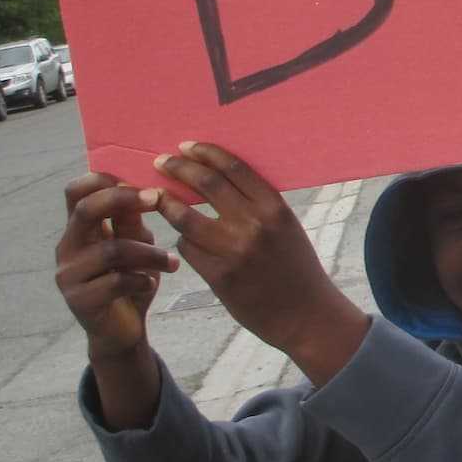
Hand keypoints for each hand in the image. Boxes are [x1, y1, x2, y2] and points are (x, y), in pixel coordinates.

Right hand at [56, 173, 177, 360]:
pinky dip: (142, 280)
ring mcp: (69, 274)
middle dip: (124, 200)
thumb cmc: (129, 280)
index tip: (142, 183)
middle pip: (86, 210)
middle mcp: (67, 247)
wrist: (121, 330)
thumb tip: (148, 187)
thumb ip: (133, 221)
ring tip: (171, 262)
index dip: (105, 180)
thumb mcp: (135, 245)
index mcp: (78, 228)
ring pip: (112, 250)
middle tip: (158, 200)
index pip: (76, 192)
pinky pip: (115, 282)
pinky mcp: (79, 300)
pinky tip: (152, 283)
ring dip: (150, 252)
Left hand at [148, 142, 367, 380]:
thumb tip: (216, 179)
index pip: (233, 167)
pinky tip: (185, 241)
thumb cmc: (295, 267)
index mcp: (274, 207)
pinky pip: (187, 249)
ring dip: (167, 204)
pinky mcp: (218, 276)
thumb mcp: (286, 227)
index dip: (205, 152)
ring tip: (156, 197)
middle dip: (178, 168)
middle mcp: (254, 224)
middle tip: (161, 162)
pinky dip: (183, 241)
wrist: (305, 314)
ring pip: (186, 217)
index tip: (186, 146)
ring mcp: (234, 250)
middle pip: (206, 183)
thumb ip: (256, 205)